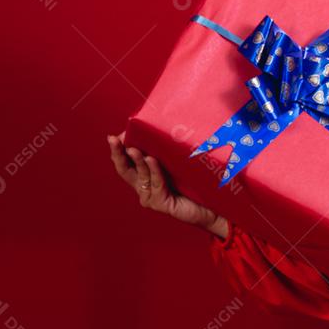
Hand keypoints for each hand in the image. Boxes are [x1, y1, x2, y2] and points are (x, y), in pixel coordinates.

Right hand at [107, 131, 226, 237]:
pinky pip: (156, 184)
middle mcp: (145, 187)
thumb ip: (170, 150)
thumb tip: (166, 123)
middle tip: (114, 140)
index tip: (114, 137)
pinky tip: (151, 159)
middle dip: (118, 154)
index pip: (127, 162)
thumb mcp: (180, 162)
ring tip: (134, 148)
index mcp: (146, 176)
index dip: (119, 150)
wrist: (214, 205)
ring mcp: (151, 197)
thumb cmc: (199, 182)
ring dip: (136, 160)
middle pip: (125, 170)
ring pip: (141, 175)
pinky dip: (154, 170)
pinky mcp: (161, 203)